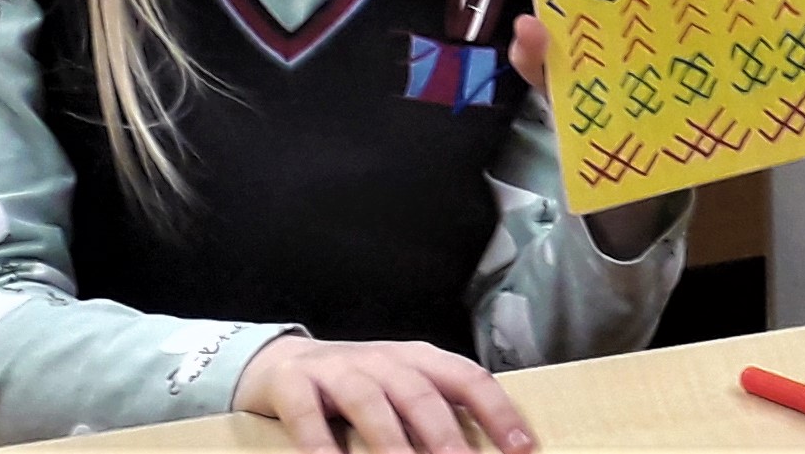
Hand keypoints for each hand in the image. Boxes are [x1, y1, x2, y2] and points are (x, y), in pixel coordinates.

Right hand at [232, 337, 531, 453]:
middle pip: (420, 394)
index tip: (523, 447)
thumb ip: (437, 413)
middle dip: (445, 433)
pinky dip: (318, 442)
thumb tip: (476, 451)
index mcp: (420, 360)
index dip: (497, 411)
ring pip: (370, 402)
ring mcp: (338, 369)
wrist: (282, 361)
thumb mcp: (402, 390)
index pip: (468, 379)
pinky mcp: (294, 384)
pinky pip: (307, 415)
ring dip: (390, 440)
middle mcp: (384, 360)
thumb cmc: (358, 385)